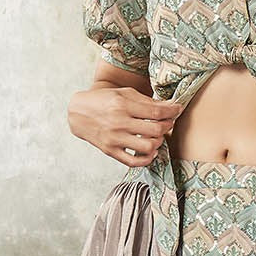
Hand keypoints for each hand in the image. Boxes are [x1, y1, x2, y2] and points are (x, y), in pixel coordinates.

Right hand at [67, 84, 181, 166]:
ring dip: (158, 142)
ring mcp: (114, 139)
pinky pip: (134, 161)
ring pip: (148, 146)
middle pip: (155, 130)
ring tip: (157, 136)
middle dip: (167, 126)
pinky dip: (147, 158)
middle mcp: (119, 123)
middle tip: (167, 122)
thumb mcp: (124, 94)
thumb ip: (146, 101)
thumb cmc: (103, 100)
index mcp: (123, 105)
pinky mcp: (110, 151)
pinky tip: (150, 151)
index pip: (156, 112)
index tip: (177, 110)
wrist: (78, 113)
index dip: (172, 111)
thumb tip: (169, 106)